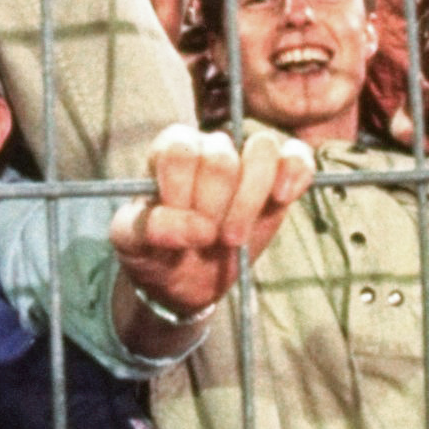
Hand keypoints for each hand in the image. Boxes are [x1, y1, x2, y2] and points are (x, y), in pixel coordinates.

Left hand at [110, 125, 317, 318]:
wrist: (184, 280)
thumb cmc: (156, 251)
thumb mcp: (132, 244)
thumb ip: (149, 229)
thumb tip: (195, 228)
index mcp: (170, 152)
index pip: (180, 150)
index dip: (180, 192)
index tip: (178, 226)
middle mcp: (209, 147)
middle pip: (221, 157)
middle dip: (214, 207)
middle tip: (206, 240)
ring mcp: (246, 161)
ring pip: (261, 149)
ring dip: (249, 200)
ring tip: (233, 238)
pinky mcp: (278, 179)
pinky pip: (297, 157)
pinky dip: (295, 172)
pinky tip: (282, 197)